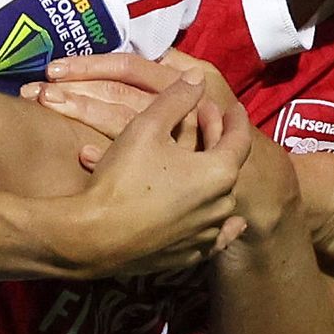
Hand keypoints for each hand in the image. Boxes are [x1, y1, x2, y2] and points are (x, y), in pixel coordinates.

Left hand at [36, 50, 236, 156]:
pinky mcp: (171, 176)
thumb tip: (155, 45)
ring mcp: (177, 143)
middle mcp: (182, 107)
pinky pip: (134, 167)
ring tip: (47, 109)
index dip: (92, 65)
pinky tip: (82, 154)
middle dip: (74, 91)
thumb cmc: (221, 130)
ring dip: (82, 115)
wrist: (251, 185)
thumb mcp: (208, 91)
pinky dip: (106, 158)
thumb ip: (178, 70)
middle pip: (119, 95)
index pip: (130, 67)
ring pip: (122, 126)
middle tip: (35, 91)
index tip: (54, 68)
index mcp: (189, 79)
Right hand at [55, 79, 251, 276]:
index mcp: (219, 172)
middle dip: (218, 143)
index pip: (239, 138)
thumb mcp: (147, 127)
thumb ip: (176, 99)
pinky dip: (220, 224)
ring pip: (219, 200)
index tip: (232, 106)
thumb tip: (197, 79)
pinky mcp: (190, 255)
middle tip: (205, 125)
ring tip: (198, 164)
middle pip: (228, 167)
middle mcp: (222, 205)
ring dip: (211, 179)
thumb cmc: (123, 178)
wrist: (95, 237)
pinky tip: (230, 223)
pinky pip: (214, 236)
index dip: (234, 119)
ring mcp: (206, 234)